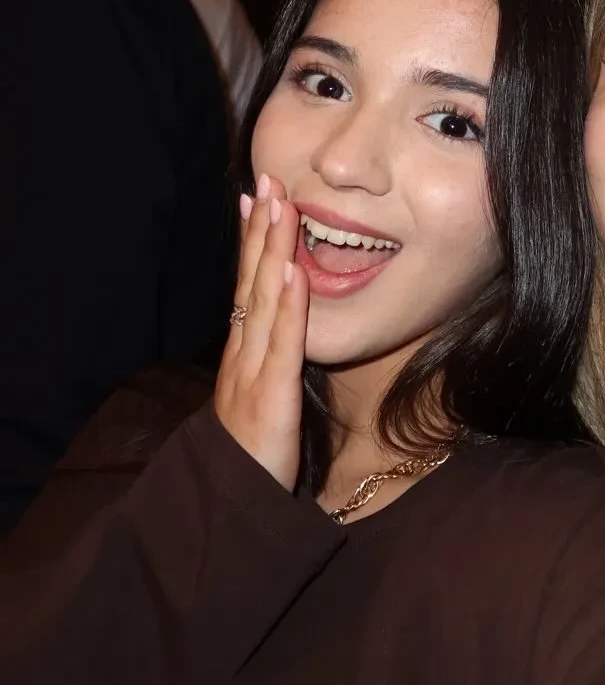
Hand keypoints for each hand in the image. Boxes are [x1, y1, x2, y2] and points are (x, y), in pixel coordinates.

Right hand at [214, 173, 308, 491]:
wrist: (231, 505)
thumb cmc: (254, 449)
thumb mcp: (262, 392)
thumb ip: (271, 357)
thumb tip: (283, 318)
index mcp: (243, 352)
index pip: (248, 285)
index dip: (253, 240)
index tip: (257, 196)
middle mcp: (243, 354)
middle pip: (251, 281)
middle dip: (260, 229)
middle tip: (267, 179)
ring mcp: (252, 373)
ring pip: (263, 302)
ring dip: (271, 251)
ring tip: (281, 207)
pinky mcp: (270, 397)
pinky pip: (281, 345)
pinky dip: (287, 306)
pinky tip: (293, 272)